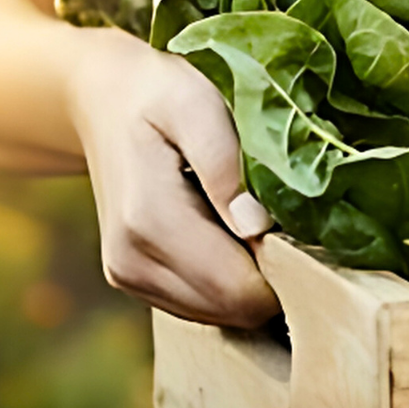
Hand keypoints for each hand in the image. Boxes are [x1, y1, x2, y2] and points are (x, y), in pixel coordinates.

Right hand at [67, 33, 280, 327]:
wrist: (102, 98)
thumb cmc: (158, 93)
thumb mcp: (197, 105)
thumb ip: (225, 164)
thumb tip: (257, 226)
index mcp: (149, 220)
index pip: (237, 289)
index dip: (287, 270)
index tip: (306, 228)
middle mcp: (131, 261)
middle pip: (232, 309)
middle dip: (273, 277)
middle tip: (289, 219)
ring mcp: (128, 276)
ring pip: (219, 314)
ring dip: (250, 279)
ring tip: (253, 218)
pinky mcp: (133, 280)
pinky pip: (200, 304)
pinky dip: (226, 279)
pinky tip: (228, 231)